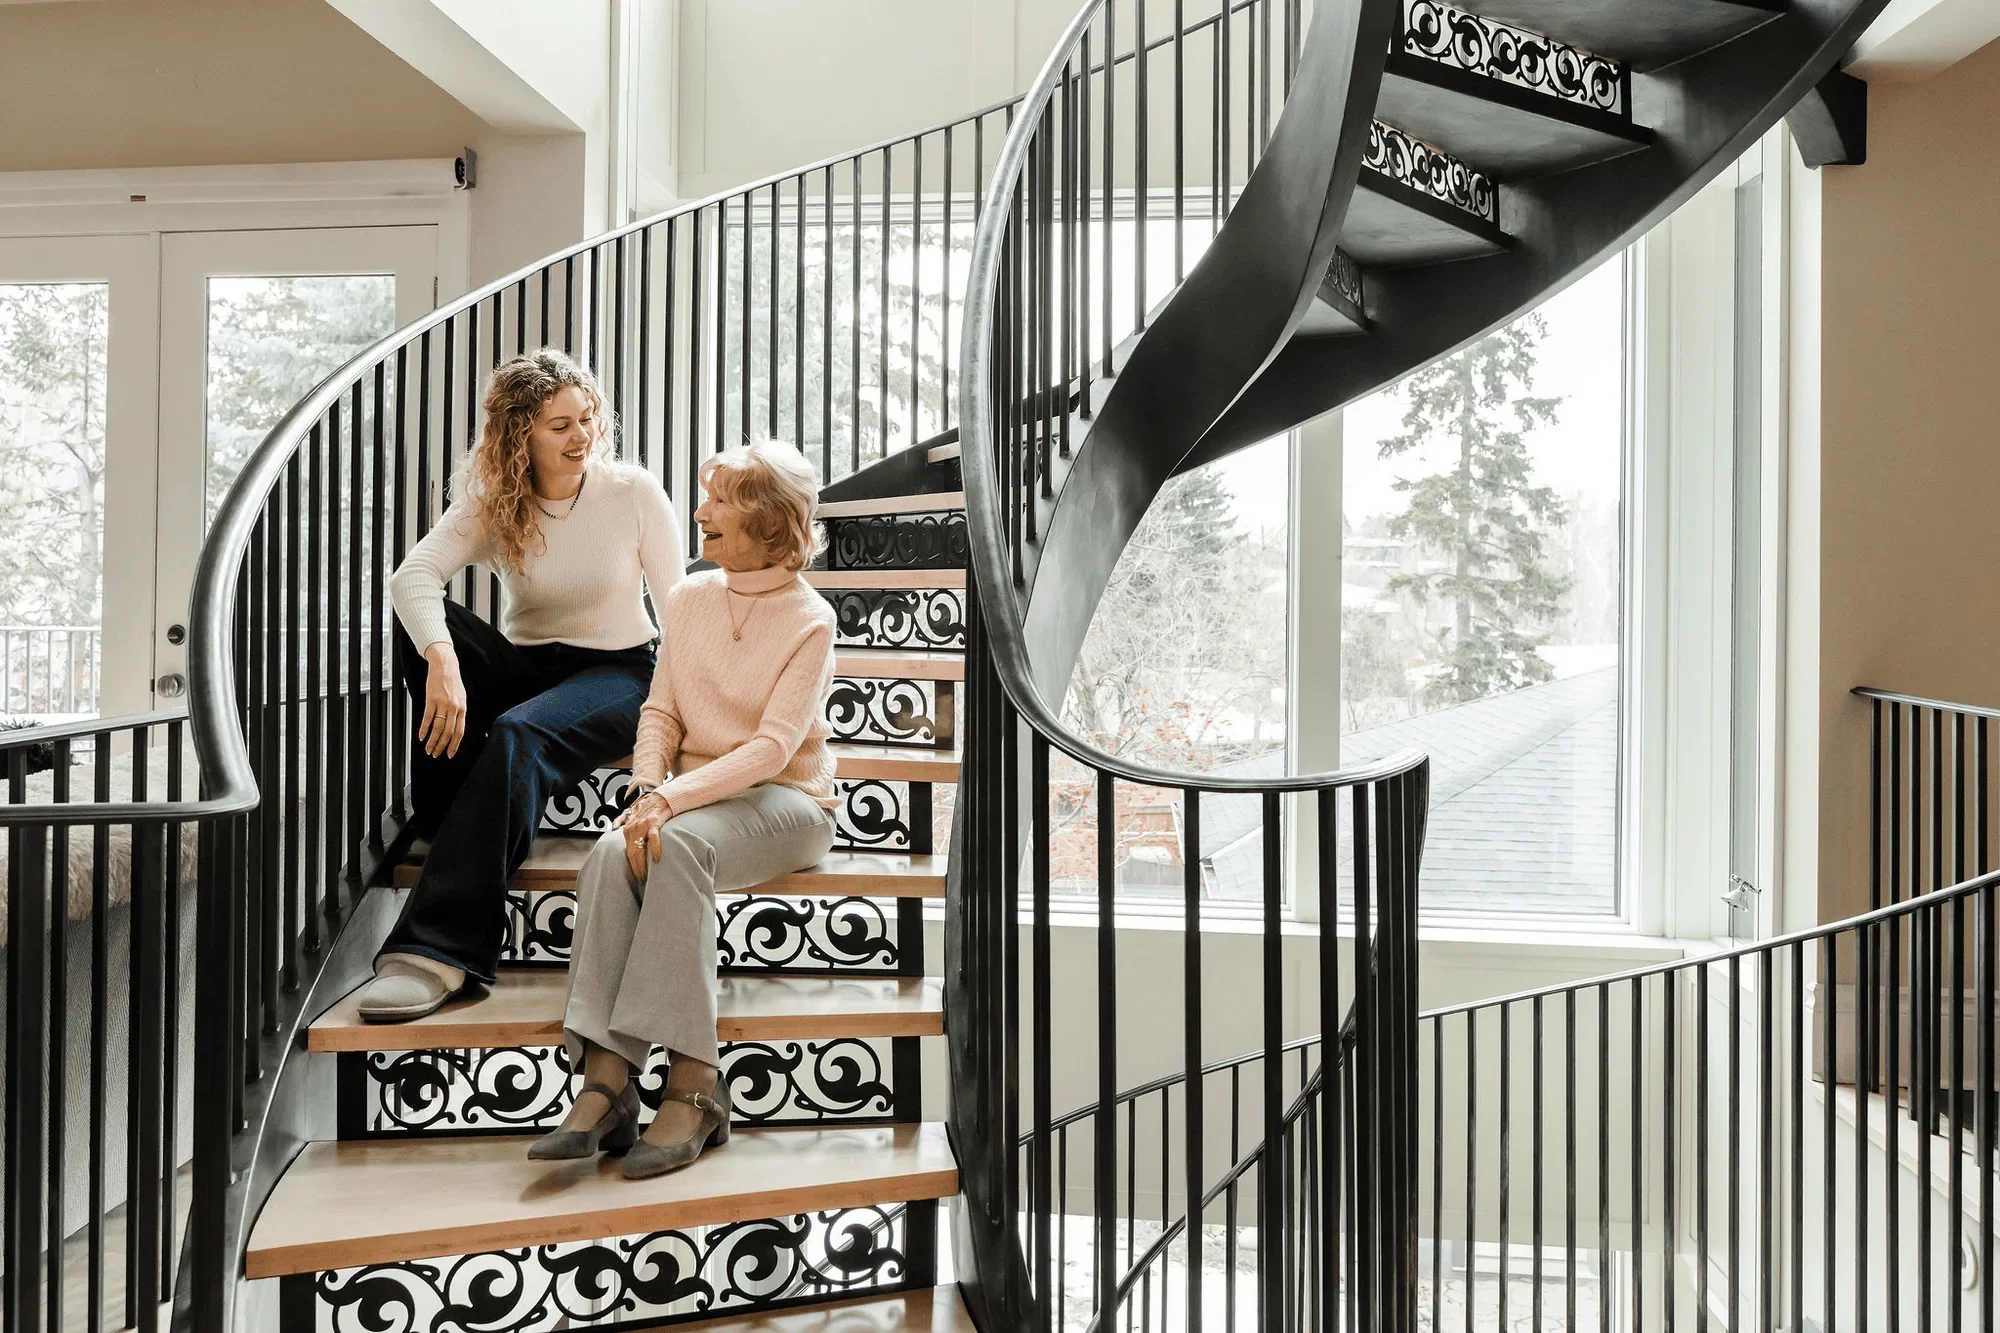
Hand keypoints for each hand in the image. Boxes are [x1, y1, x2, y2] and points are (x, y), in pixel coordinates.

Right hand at [418, 642, 468, 758]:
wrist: (445, 665)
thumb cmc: (452, 682)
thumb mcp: (461, 698)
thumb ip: (458, 712)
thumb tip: (455, 728)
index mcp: (463, 709)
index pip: (460, 731)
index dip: (454, 745)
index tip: (450, 754)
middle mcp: (454, 708)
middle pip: (448, 732)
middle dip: (441, 746)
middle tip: (435, 754)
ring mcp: (443, 704)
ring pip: (438, 728)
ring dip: (432, 741)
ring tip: (427, 749)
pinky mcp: (432, 699)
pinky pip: (427, 718)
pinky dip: (424, 729)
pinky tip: (420, 736)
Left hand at [618, 792, 670, 876]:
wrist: (660, 797)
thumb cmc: (648, 808)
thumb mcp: (631, 815)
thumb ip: (622, 822)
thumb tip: (614, 828)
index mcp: (627, 830)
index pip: (628, 853)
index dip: (631, 867)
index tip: (636, 878)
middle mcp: (632, 829)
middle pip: (632, 854)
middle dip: (636, 870)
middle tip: (641, 882)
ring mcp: (643, 826)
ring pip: (640, 849)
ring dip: (643, 864)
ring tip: (646, 876)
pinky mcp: (654, 822)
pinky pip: (653, 838)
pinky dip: (654, 849)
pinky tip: (657, 859)